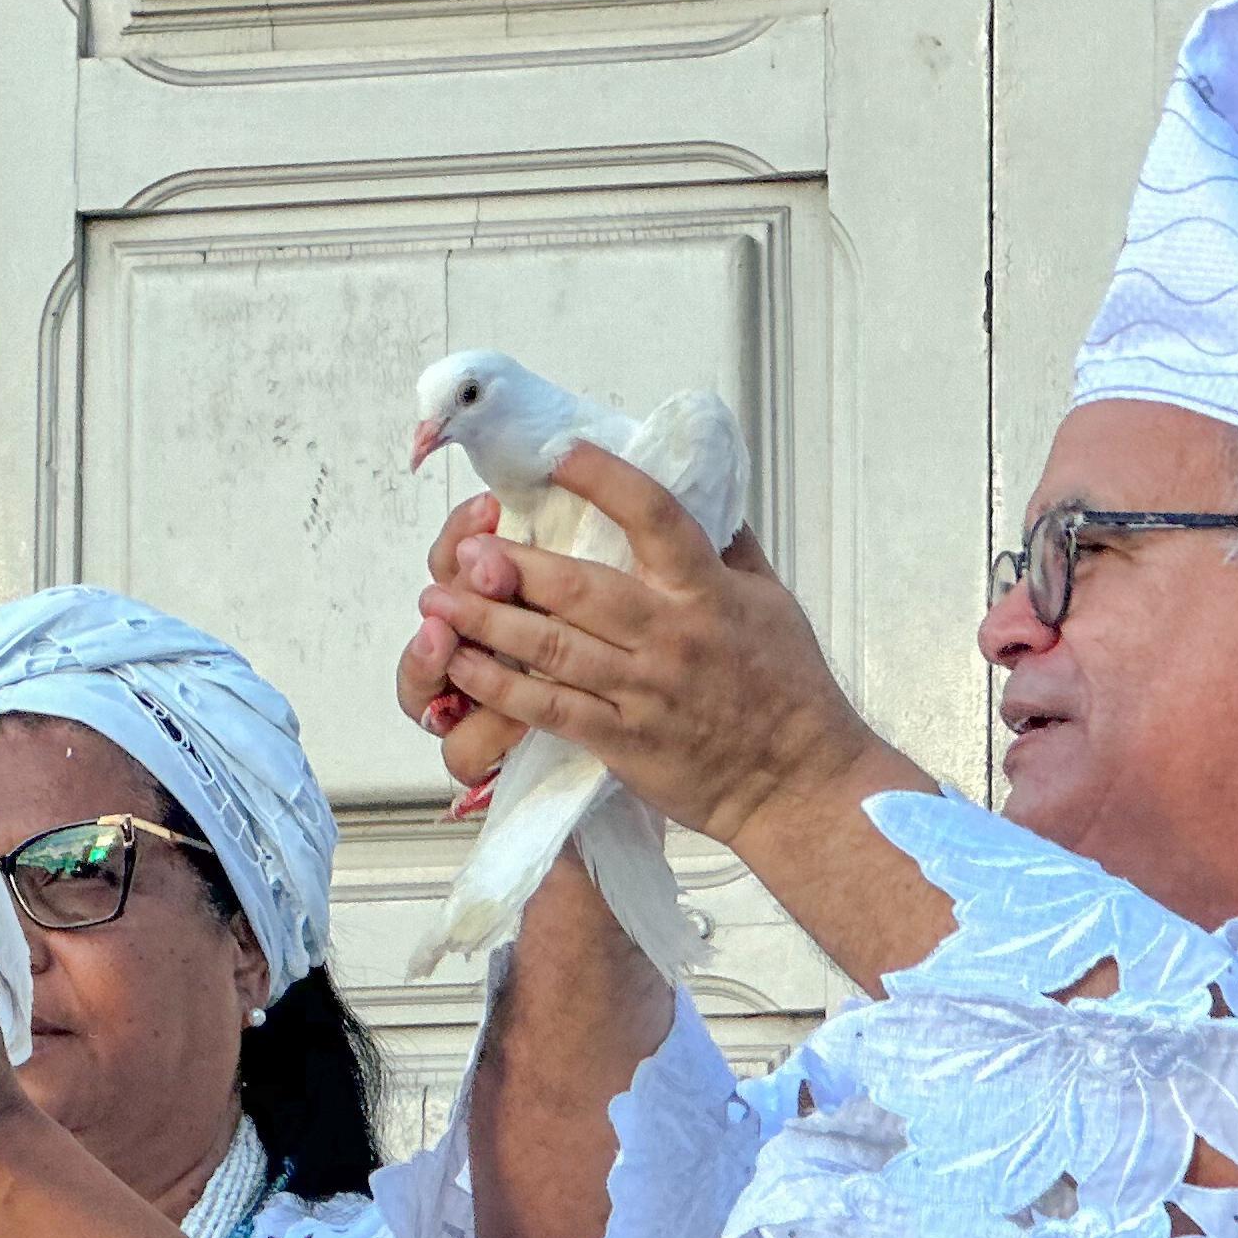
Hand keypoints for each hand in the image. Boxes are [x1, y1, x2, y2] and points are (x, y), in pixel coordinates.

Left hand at [410, 443, 860, 845]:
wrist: (798, 781)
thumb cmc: (788, 688)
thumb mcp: (771, 601)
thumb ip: (729, 547)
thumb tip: (704, 491)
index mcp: (707, 590)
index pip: (654, 516)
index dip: (605, 480)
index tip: (559, 456)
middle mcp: (671, 634)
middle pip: (579, 588)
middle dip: (513, 566)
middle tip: (466, 548)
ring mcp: (643, 689)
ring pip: (551, 647)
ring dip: (488, 622)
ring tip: (439, 601)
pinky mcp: (622, 739)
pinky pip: (549, 708)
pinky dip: (500, 686)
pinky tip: (462, 665)